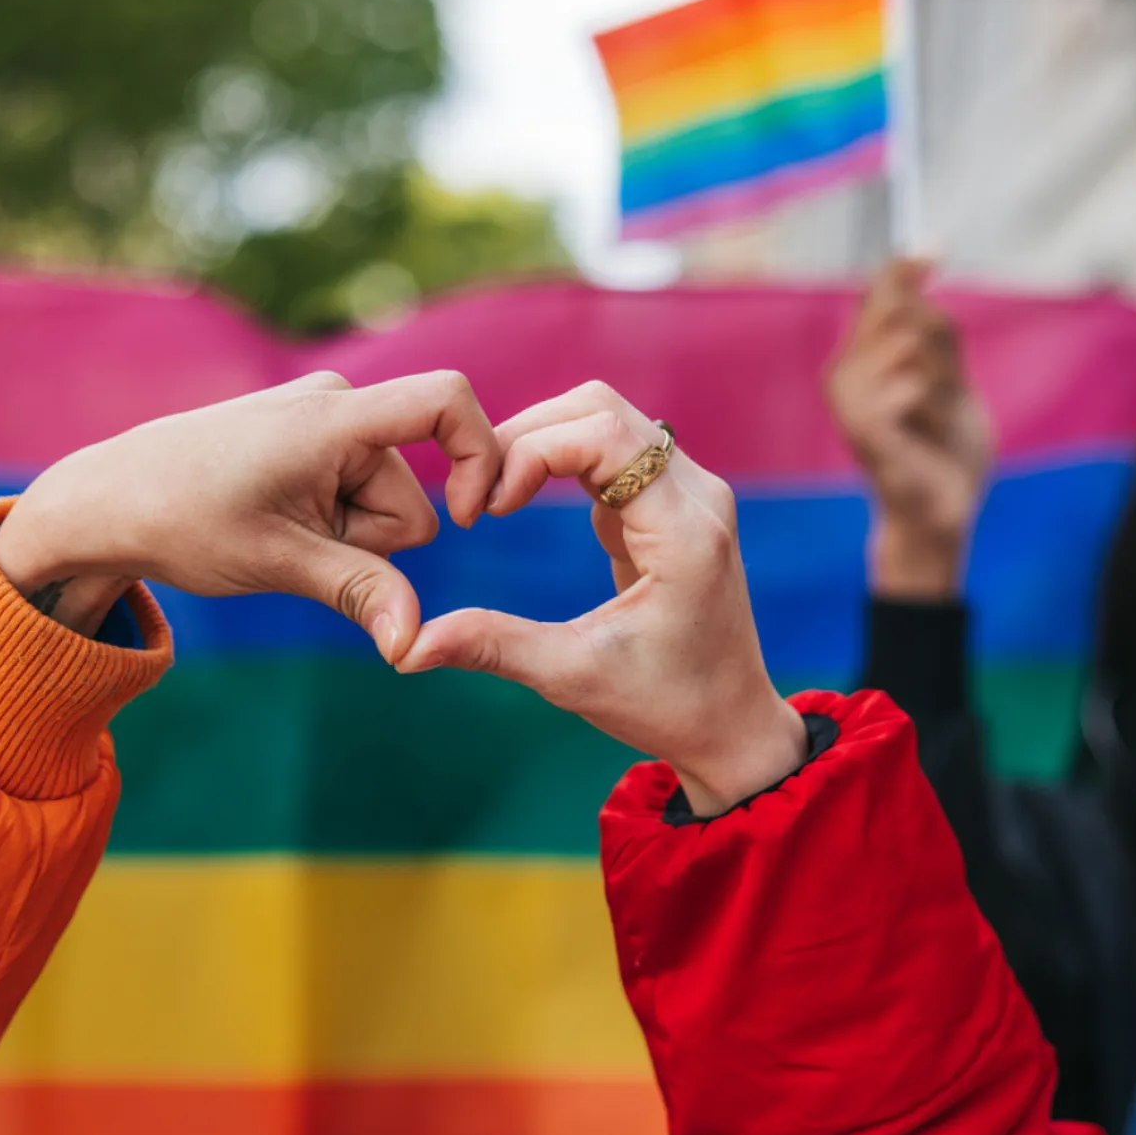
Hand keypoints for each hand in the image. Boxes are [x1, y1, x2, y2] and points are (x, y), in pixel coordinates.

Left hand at [0, 370, 499, 659]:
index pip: (446, 401)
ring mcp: (323, 416)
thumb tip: (413, 647)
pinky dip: (331, 520)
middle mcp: (336, 402)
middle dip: (371, 538)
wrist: (109, 500)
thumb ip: (360, 593)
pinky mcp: (311, 435)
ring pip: (384, 499)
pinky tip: (277, 523)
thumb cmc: (183, 522)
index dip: (480, 456)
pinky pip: (356, 488)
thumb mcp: (278, 562)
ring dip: (347, 534)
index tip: (468, 518)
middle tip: (296, 545)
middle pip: (412, 492)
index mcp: (334, 417)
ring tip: (277, 531)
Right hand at [397, 382, 808, 816]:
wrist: (729, 725)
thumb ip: (492, 647)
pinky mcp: (672, 502)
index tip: (490, 511)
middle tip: (480, 496)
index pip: (604, 436)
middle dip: (526, 436)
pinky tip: (521, 502)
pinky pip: (611, 449)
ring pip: (605, 420)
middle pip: (600, 409)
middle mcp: (698, 495)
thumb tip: (405, 649)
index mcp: (685, 530)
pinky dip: (558, 460)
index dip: (531, 453)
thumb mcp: (571, 676)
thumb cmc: (663, 705)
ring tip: (495, 497)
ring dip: (541, 442)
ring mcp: (690, 492)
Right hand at [826, 259, 992, 598]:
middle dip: (937, 341)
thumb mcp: (950, 378)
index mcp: (860, 360)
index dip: (903, 268)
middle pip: (898, 310)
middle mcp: (843, 374)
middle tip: (947, 388)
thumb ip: (936, 329)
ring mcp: (849, 402)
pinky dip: (933, 403)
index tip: (936, 246)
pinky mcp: (861, 428)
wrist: (944, 511)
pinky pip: (911, 384)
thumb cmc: (945, 449)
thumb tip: (925, 253)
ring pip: (910, 343)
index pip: (876, 296)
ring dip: (941, 379)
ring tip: (935, 418)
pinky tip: (926, 429)